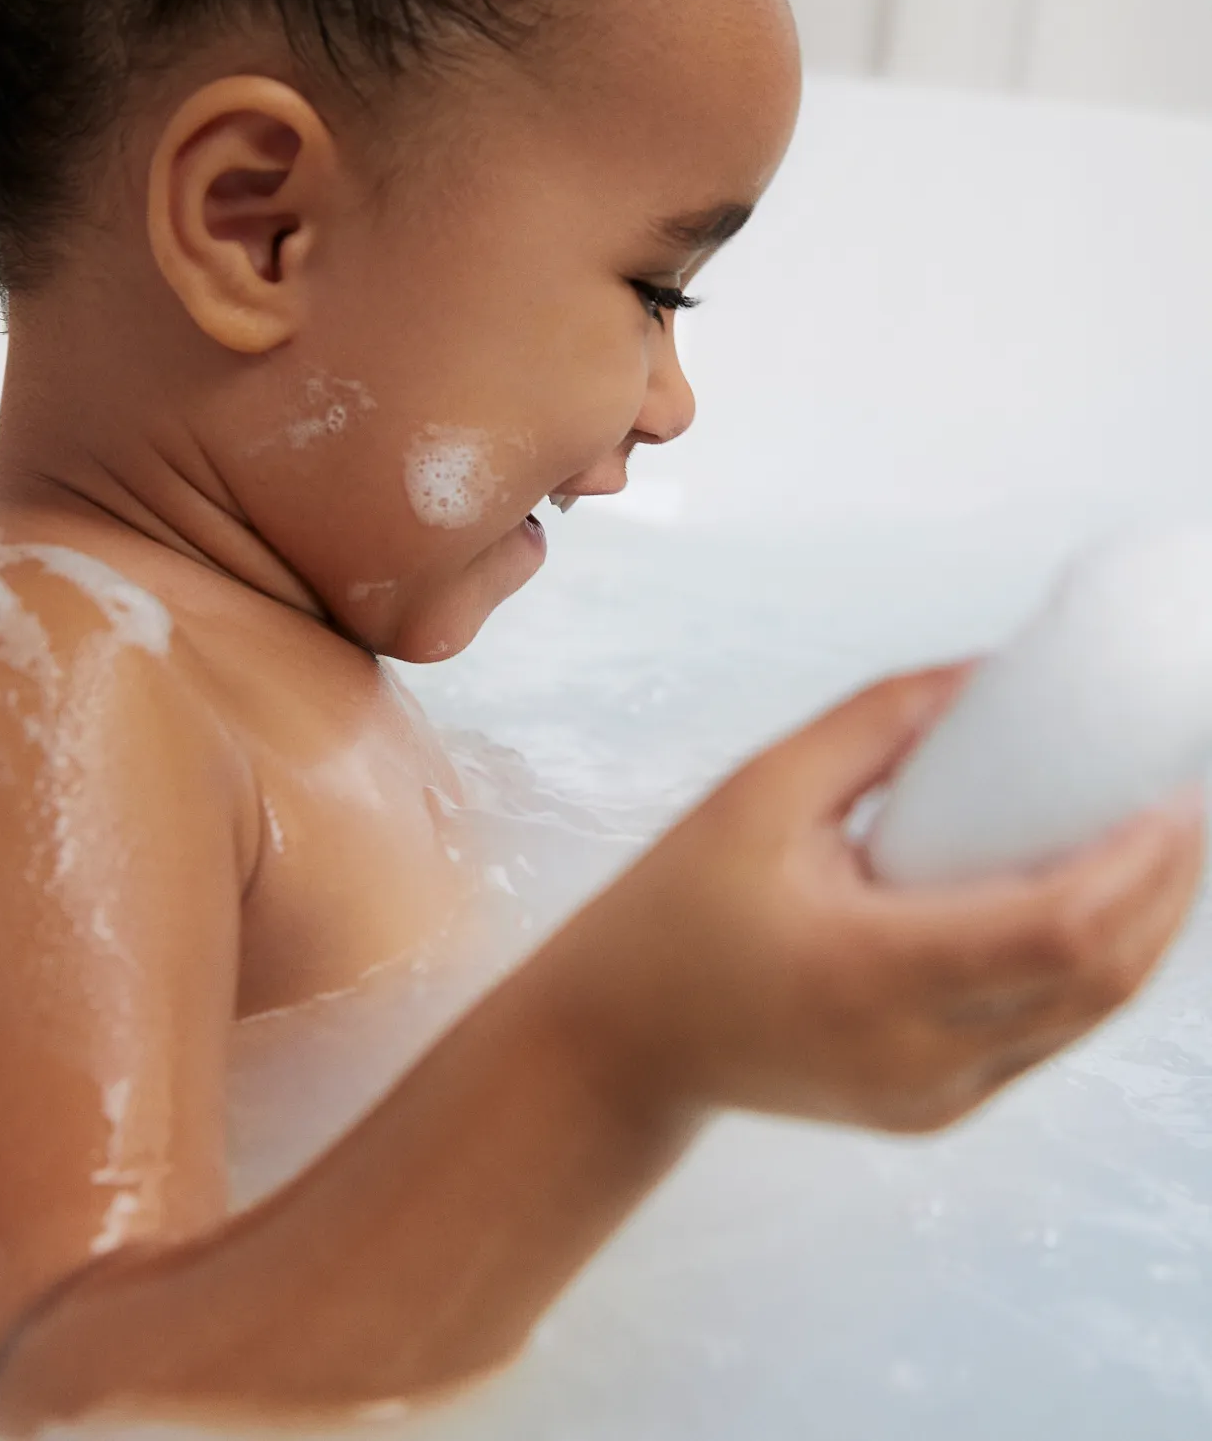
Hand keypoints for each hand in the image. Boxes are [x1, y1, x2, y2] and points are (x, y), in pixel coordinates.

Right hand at [567, 662, 1205, 1132]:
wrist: (625, 1040)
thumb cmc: (676, 910)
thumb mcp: (760, 792)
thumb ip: (878, 724)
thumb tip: (989, 674)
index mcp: (867, 974)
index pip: (1058, 932)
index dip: (1141, 863)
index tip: (1177, 789)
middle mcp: (917, 1055)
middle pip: (1101, 981)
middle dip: (1167, 889)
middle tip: (1184, 800)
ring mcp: (933, 1096)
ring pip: (1088, 1017)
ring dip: (1144, 929)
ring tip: (1158, 842)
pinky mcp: (936, 1108)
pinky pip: (1046, 1035)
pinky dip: (1092, 968)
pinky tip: (1096, 902)